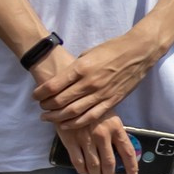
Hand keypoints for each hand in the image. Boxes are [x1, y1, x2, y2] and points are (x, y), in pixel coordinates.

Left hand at [34, 32, 157, 126]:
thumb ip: (74, 69)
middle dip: (46, 106)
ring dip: (57, 117)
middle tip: (41, 107)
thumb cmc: (112, 49)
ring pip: (73, 112)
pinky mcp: (112, 101)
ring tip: (48, 118)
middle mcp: (89, 83)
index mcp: (81, 68)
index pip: (53, 86)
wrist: (138, 52)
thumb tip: (61, 81)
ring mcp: (101, 94)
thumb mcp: (88, 54)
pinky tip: (66, 124)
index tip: (35, 96)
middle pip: (60, 101)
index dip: (40, 93)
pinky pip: (91, 116)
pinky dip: (76, 122)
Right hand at [57, 114, 139, 173]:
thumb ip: (115, 133)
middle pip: (109, 162)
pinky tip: (84, 172)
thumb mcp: (110, 116)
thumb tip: (122, 152)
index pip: (128, 151)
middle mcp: (102, 135)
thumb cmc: (92, 107)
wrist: (69, 97)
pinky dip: (82, 170)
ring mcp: (86, 138)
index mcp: (116, 128)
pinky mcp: (70, 140)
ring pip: (93, 164)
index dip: (132, 166)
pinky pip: (78, 161)